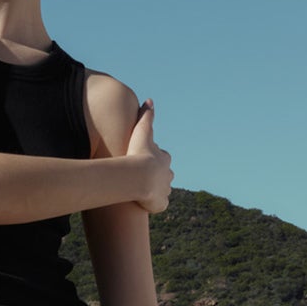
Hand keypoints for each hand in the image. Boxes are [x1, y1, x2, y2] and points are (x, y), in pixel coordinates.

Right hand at [127, 98, 173, 213]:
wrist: (139, 176)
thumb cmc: (138, 153)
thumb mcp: (142, 131)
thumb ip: (146, 116)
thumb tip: (150, 100)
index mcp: (164, 159)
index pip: (161, 158)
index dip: (153, 159)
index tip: (144, 161)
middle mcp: (167, 175)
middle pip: (163, 175)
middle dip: (156, 176)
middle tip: (143, 178)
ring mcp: (164, 190)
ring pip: (161, 190)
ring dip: (154, 192)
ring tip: (142, 193)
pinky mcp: (160, 204)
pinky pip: (159, 205)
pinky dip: (154, 205)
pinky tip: (145, 204)